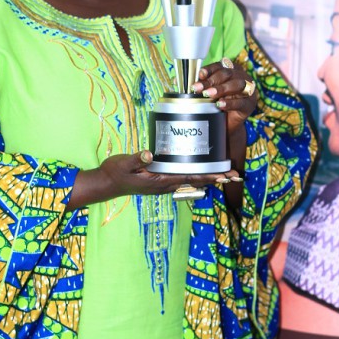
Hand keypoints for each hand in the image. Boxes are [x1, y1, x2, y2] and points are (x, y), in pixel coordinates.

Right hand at [67, 150, 242, 209]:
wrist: (105, 184)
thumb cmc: (114, 173)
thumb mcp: (123, 164)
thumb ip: (136, 159)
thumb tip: (149, 153)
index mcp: (160, 180)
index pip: (189, 177)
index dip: (208, 176)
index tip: (224, 175)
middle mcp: (165, 185)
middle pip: (195, 181)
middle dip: (214, 178)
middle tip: (234, 175)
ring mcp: (162, 184)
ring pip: (190, 181)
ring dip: (207, 177)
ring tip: (223, 173)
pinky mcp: (159, 181)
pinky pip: (182, 179)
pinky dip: (195, 175)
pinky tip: (200, 169)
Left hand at [192, 58, 256, 134]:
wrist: (227, 125)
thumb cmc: (216, 104)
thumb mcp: (207, 92)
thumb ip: (197, 85)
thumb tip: (176, 81)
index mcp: (231, 70)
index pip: (220, 65)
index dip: (209, 69)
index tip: (199, 75)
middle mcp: (242, 77)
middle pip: (227, 74)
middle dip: (211, 80)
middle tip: (198, 88)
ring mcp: (248, 90)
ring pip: (237, 85)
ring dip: (221, 89)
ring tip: (208, 95)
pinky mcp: (250, 104)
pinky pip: (241, 102)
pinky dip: (230, 103)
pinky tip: (220, 105)